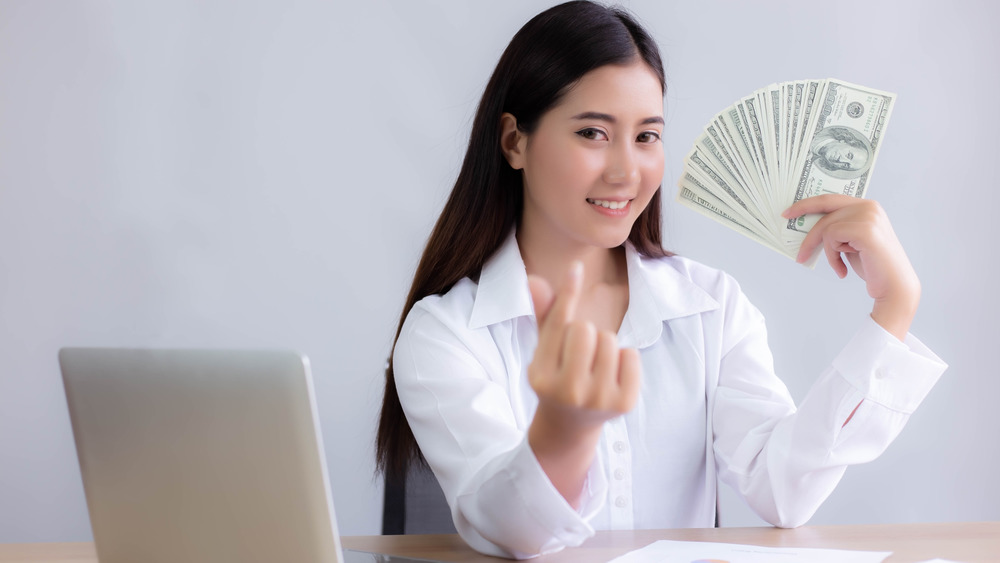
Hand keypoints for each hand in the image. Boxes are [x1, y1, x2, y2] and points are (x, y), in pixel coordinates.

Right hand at [525, 262, 640, 504]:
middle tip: (580, 354)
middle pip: (586, 330)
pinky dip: (624, 358)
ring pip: (610, 340)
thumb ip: (544, 316)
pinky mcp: (624, 404)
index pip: (558, 325)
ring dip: (604, 345)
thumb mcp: (545, 350)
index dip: (568, 293)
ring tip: (594, 364)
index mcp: (541, 375)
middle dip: (585, 333)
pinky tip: (611, 374)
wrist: (571, 425)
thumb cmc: (557, 376)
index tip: (576, 267)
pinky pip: (631, 355)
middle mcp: (567, 391)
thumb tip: (534, 279)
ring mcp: (597, 400)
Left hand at [782, 194, 920, 339]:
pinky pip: (831, 238)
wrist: (893, 286)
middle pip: (824, 207)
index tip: (788, 212)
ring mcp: (868, 216)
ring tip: (838, 266)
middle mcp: (869, 206)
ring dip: (828, 251)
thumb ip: (836, 229)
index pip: (831, 199)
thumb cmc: (872, 265)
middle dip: (804, 224)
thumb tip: (808, 226)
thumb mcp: (850, 242)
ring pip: (826, 227)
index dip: (807, 204)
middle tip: (793, 240)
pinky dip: (832, 257)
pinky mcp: (865, 229)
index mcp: (867, 206)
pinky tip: (843, 270)